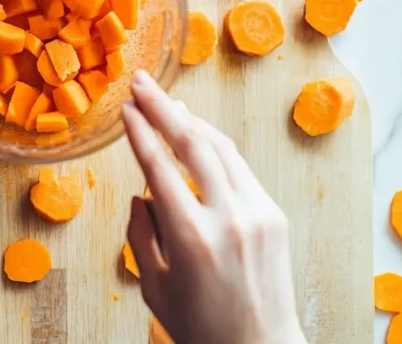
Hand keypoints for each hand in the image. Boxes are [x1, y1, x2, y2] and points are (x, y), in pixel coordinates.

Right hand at [121, 71, 306, 343]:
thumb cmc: (201, 326)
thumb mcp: (153, 285)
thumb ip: (142, 233)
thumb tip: (142, 194)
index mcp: (192, 237)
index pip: (159, 167)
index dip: (140, 132)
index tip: (126, 108)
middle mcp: (228, 218)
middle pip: (193, 144)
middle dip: (164, 108)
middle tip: (142, 83)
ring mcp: (257, 213)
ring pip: (221, 148)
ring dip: (192, 121)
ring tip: (168, 102)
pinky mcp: (274, 215)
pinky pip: (239, 169)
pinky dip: (216, 148)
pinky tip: (199, 137)